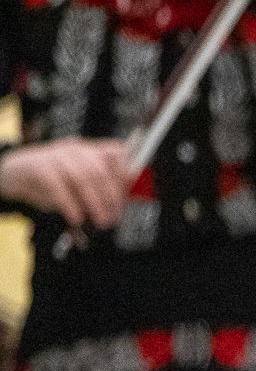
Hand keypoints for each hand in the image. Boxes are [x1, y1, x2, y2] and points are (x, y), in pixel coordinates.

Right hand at [0, 138, 129, 229]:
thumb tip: (119, 205)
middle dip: (112, 197)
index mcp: (88, 150)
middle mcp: (75, 150)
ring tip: (101, 221)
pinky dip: (72, 206)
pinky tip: (77, 217)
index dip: (125, 175)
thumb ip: (98, 187)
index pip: (115, 153)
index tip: (128, 196)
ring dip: (96, 204)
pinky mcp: (40, 170)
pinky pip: (60, 189)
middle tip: (114, 217)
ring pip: (83, 178)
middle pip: (100, 170)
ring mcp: (56, 157)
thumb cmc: (50, 178)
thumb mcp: (77, 179)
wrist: (12, 173)